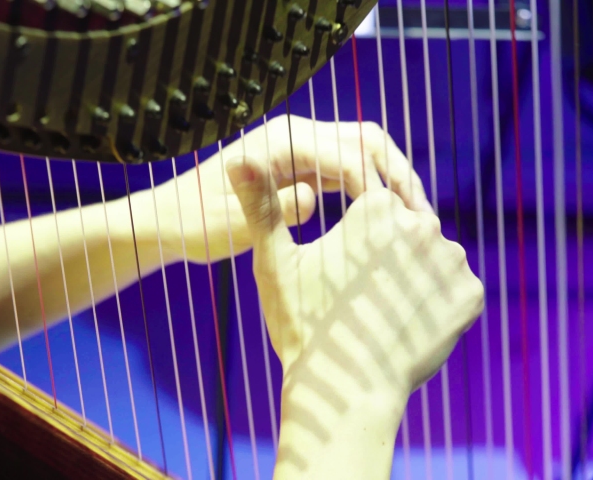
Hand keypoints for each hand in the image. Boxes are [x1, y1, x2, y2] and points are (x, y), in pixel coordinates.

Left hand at [144, 114, 433, 263]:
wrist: (172, 221)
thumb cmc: (194, 224)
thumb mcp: (227, 225)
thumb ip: (269, 211)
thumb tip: (313, 198)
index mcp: (278, 144)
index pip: (344, 151)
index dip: (374, 185)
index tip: (394, 222)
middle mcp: (294, 140)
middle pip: (365, 140)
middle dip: (397, 174)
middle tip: (420, 217)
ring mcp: (301, 154)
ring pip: (363, 155)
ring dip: (391, 184)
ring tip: (415, 225)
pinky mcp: (303, 172)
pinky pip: (350, 174)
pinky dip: (373, 194)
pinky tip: (387, 228)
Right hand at [225, 154, 483, 477]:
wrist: (345, 392)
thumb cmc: (304, 324)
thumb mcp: (275, 261)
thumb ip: (262, 205)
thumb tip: (237, 158)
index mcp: (377, 208)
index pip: (374, 209)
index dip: (355, 245)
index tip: (341, 278)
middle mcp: (422, 225)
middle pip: (406, 232)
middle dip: (387, 259)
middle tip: (360, 300)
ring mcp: (451, 261)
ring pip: (431, 259)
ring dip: (414, 278)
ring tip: (383, 313)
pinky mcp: (470, 295)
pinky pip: (454, 289)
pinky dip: (436, 305)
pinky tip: (407, 325)